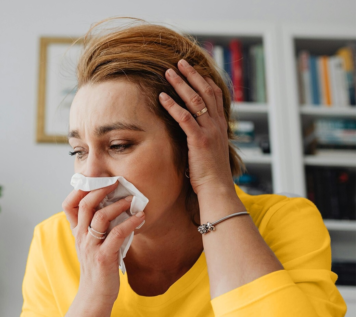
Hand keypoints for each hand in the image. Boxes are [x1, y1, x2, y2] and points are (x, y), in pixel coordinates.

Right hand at [62, 181, 144, 304]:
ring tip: (132, 200)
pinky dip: (130, 223)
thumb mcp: (92, 244)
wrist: (95, 296)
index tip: (96, 179)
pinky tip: (140, 218)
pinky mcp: (104, 257)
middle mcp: (81, 237)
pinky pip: (117, 234)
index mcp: (78, 232)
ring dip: (118, 205)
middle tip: (116, 182)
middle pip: (85, 205)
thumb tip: (116, 205)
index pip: (69, 205)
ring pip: (100, 217)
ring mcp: (91, 247)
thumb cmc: (98, 268)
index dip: (79, 190)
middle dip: (100, 189)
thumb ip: (98, 227)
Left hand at [159, 59, 234, 195]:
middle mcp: (217, 125)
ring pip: (195, 100)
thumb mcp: (210, 150)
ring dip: (181, 84)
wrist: (217, 189)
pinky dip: (172, 105)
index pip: (215, 95)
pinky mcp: (199, 140)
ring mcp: (209, 131)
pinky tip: (162, 97)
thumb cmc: (210, 173)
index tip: (193, 70)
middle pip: (206, 91)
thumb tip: (191, 131)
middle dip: (192, 75)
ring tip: (168, 72)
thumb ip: (203, 136)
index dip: (204, 80)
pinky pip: (184, 118)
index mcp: (220, 126)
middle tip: (180, 62)